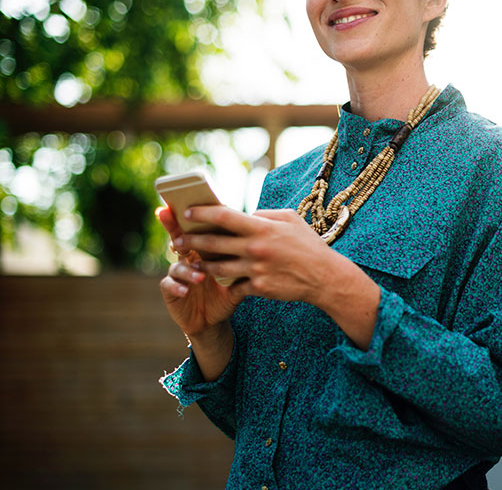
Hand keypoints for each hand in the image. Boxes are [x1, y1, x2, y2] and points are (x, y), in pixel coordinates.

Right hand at [156, 207, 243, 337]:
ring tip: (200, 276)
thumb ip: (246, 256)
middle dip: (174, 229)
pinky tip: (185, 290)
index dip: (191, 216)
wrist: (214, 318)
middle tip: (180, 230)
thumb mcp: (239, 273)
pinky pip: (169, 285)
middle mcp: (188, 257)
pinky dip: (177, 286)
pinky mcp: (171, 290)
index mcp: (204, 248)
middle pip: (178, 238)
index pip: (198, 228)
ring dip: (188, 269)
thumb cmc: (228, 291)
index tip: (188, 204)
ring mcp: (178, 273)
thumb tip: (264, 236)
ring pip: (177, 264)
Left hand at [176, 206, 333, 303]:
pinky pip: (234, 285)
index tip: (187, 212)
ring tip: (192, 262)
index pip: (223, 216)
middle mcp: (255, 248)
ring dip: (202, 264)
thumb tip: (246, 215)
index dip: (202, 213)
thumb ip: (265, 215)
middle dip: (190, 241)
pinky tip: (218, 281)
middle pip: (213, 243)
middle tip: (177, 240)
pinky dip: (226, 283)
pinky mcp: (258, 288)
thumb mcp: (290, 219)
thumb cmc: (308, 244)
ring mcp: (256, 269)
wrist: (324, 276)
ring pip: (217, 268)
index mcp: (261, 228)